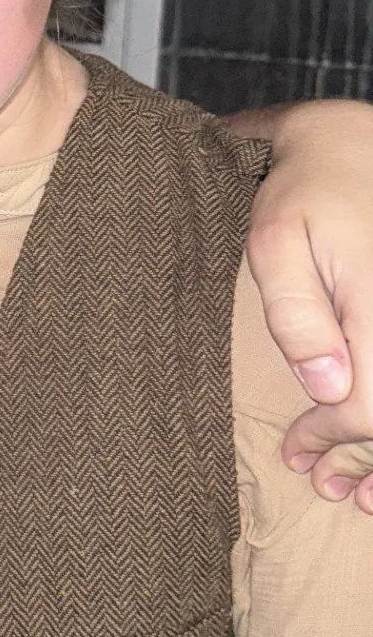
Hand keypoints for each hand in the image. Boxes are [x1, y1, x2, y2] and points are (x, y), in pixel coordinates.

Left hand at [242, 99, 372, 513]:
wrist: (353, 141)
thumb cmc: (304, 189)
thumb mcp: (274, 240)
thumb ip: (296, 313)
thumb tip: (326, 387)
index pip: (371, 407)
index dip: (334, 440)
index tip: (295, 452)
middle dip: (370, 464)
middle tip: (326, 487)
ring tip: (363, 495)